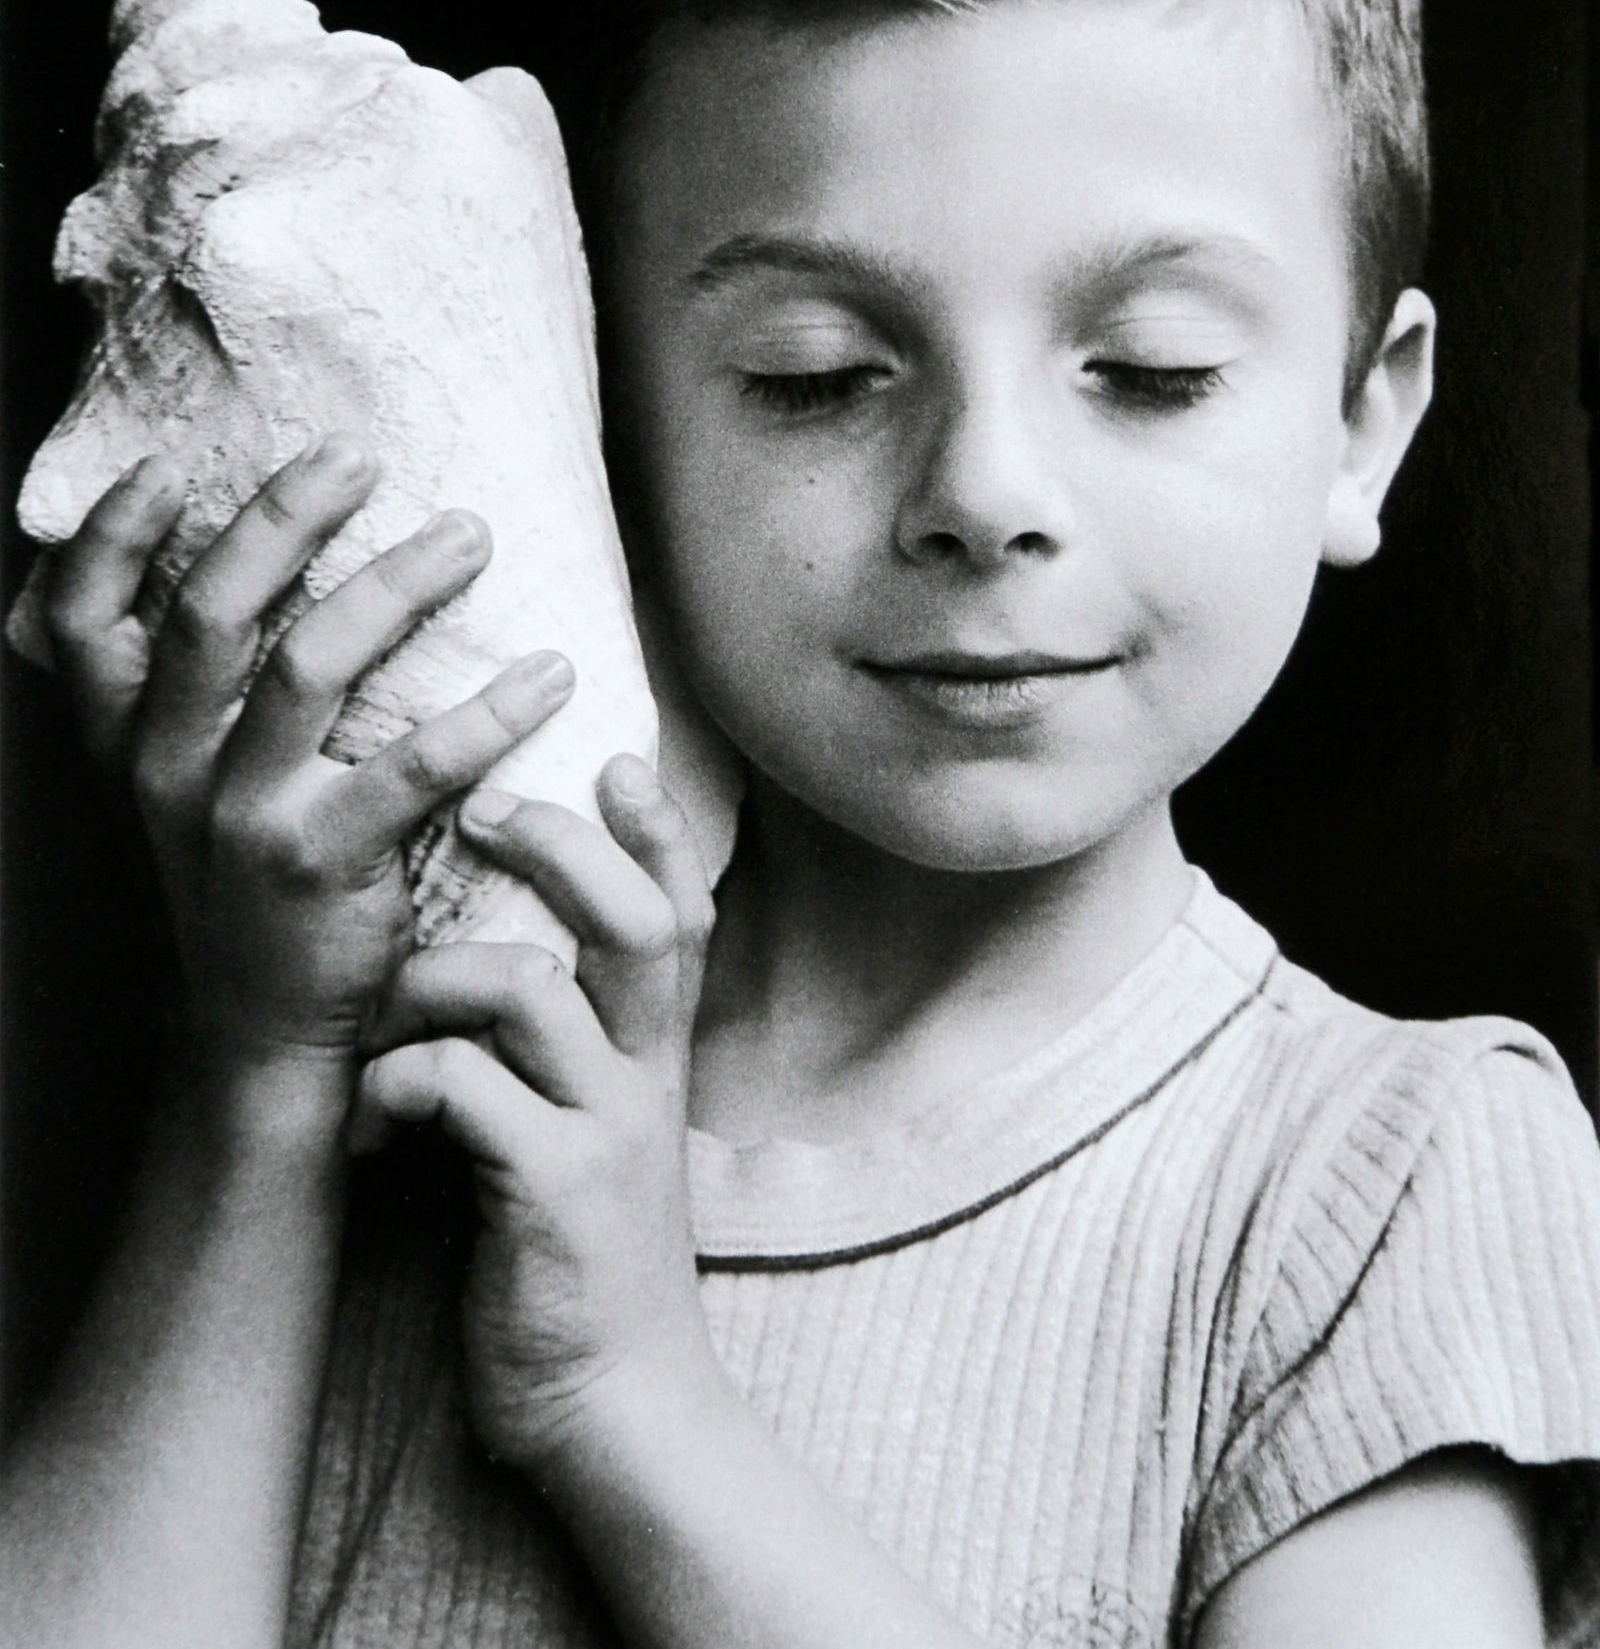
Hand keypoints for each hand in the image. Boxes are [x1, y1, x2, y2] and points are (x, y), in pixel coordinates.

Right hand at [39, 438, 576, 1076]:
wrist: (262, 1034)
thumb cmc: (242, 879)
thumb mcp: (178, 787)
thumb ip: (175, 691)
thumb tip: (204, 553)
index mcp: (128, 740)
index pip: (81, 622)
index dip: (111, 538)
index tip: (163, 465)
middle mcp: (167, 769)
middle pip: (211, 613)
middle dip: (281, 518)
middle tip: (355, 455)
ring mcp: (240, 817)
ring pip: (308, 664)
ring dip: (396, 585)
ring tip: (469, 535)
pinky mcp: (322, 865)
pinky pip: (414, 767)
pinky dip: (488, 711)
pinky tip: (549, 674)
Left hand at [350, 757, 716, 1472]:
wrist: (619, 1413)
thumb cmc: (579, 1264)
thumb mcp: (596, 1138)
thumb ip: (569, 1053)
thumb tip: (494, 962)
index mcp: (654, 1059)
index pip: (682, 914)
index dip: (659, 830)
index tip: (617, 751)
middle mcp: (644, 1079)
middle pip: (634, 920)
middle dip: (562, 844)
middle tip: (487, 806)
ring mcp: (606, 1130)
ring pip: (532, 986)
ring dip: (437, 976)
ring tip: (388, 1007)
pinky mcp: (552, 1191)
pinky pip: (463, 1087)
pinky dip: (401, 1082)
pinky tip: (377, 1124)